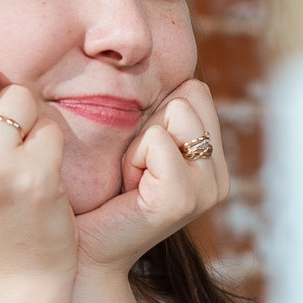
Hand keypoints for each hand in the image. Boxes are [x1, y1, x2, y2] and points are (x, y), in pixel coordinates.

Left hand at [72, 80, 229, 279]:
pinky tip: (129, 188)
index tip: (139, 155)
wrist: (84, 250)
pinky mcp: (183, 199)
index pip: (195, 90)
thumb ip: (157, 110)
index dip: (156, 111)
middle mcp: (218, 174)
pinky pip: (158, 141)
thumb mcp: (136, 143)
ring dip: (140, 141)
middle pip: (189, 95)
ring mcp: (207, 188)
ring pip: (176, 112)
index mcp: (213, 160)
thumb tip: (141, 52)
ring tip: (131, 178)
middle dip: (150, 123)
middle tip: (133, 169)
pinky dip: (135, 157)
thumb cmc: (100, 194)